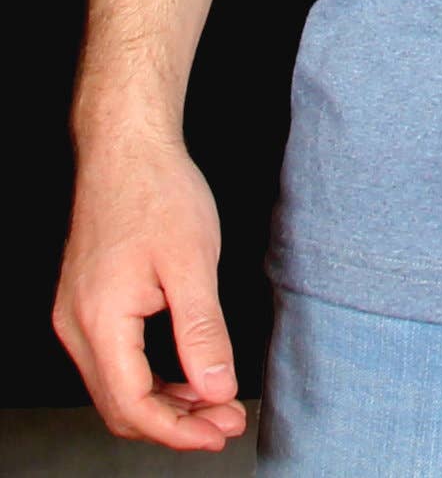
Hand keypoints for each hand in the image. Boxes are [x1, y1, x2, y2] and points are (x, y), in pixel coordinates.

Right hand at [53, 125, 247, 451]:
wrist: (127, 148)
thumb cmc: (158, 192)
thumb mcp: (193, 262)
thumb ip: (203, 332)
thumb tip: (215, 389)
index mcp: (99, 321)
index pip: (133, 405)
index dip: (180, 430)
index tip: (221, 432)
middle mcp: (76, 326)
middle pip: (120, 406)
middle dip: (176, 424)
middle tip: (226, 422)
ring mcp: (76, 316)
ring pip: (115, 388)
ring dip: (165, 403)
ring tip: (215, 404)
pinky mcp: (87, 304)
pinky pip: (114, 361)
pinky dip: (151, 378)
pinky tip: (186, 374)